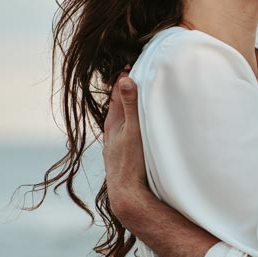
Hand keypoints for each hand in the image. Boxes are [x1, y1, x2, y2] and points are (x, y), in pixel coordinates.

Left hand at [102, 74, 151, 218]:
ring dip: (133, 107)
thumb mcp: (133, 130)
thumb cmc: (131, 163)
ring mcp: (116, 144)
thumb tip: (125, 78)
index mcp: (113, 122)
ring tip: (145, 96)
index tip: (138, 61)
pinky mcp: (123, 155)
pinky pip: (129, 132)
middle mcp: (112, 131)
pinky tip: (143, 126)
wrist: (127, 195)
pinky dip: (135, 123)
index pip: (117, 90)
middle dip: (130, 89)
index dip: (127, 76)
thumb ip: (130, 105)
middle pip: (120, 103)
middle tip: (145, 73)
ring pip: (124, 119)